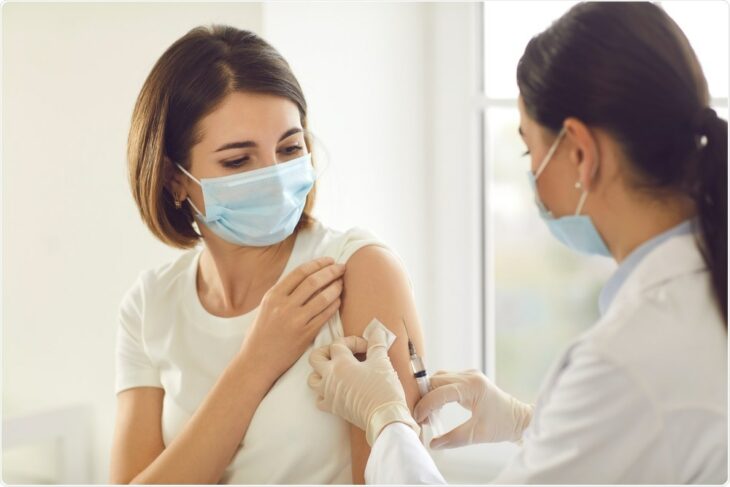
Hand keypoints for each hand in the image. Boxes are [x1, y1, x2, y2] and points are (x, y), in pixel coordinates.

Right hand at [238, 257, 344, 383]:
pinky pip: (325, 315)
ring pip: (323, 297)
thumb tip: (308, 277)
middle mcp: (284, 306)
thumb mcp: (266, 307)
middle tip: (342, 267)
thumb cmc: (261, 333)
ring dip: (336, 287)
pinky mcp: (305, 334)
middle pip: (314, 281)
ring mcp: (296, 320)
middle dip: (331, 271)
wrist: (257, 361)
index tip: (329, 260)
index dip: (318, 264)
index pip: (300, 272)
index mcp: (273, 296)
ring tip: (342, 282)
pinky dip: (334, 305)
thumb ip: (284, 293)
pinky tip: (339, 300)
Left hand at [308, 320, 419, 445]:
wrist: (384, 417)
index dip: (353, 341)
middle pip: (315, 358)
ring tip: (336, 371)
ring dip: (321, 372)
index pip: (338, 343)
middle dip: (326, 351)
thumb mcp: (382, 361)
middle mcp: (330, 377)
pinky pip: (319, 399)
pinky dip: (324, 394)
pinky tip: (336, 390)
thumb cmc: (383, 388)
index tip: (368, 347)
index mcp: (341, 363)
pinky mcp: (333, 408)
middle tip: (341, 353)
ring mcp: (328, 393)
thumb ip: (377, 344)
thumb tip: (377, 331)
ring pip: (312, 379)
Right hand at [413, 369, 532, 448]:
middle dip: (424, 397)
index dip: (426, 404)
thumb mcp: (477, 434)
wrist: (518, 419)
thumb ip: (454, 438)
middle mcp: (469, 376)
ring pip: (438, 379)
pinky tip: (436, 407)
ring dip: (429, 394)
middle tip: (420, 417)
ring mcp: (468, 375)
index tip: (419, 418)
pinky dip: (437, 392)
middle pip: (436, 380)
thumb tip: (433, 444)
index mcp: (473, 386)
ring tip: (427, 414)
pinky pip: (445, 381)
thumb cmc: (502, 425)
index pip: (441, 391)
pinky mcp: (467, 379)